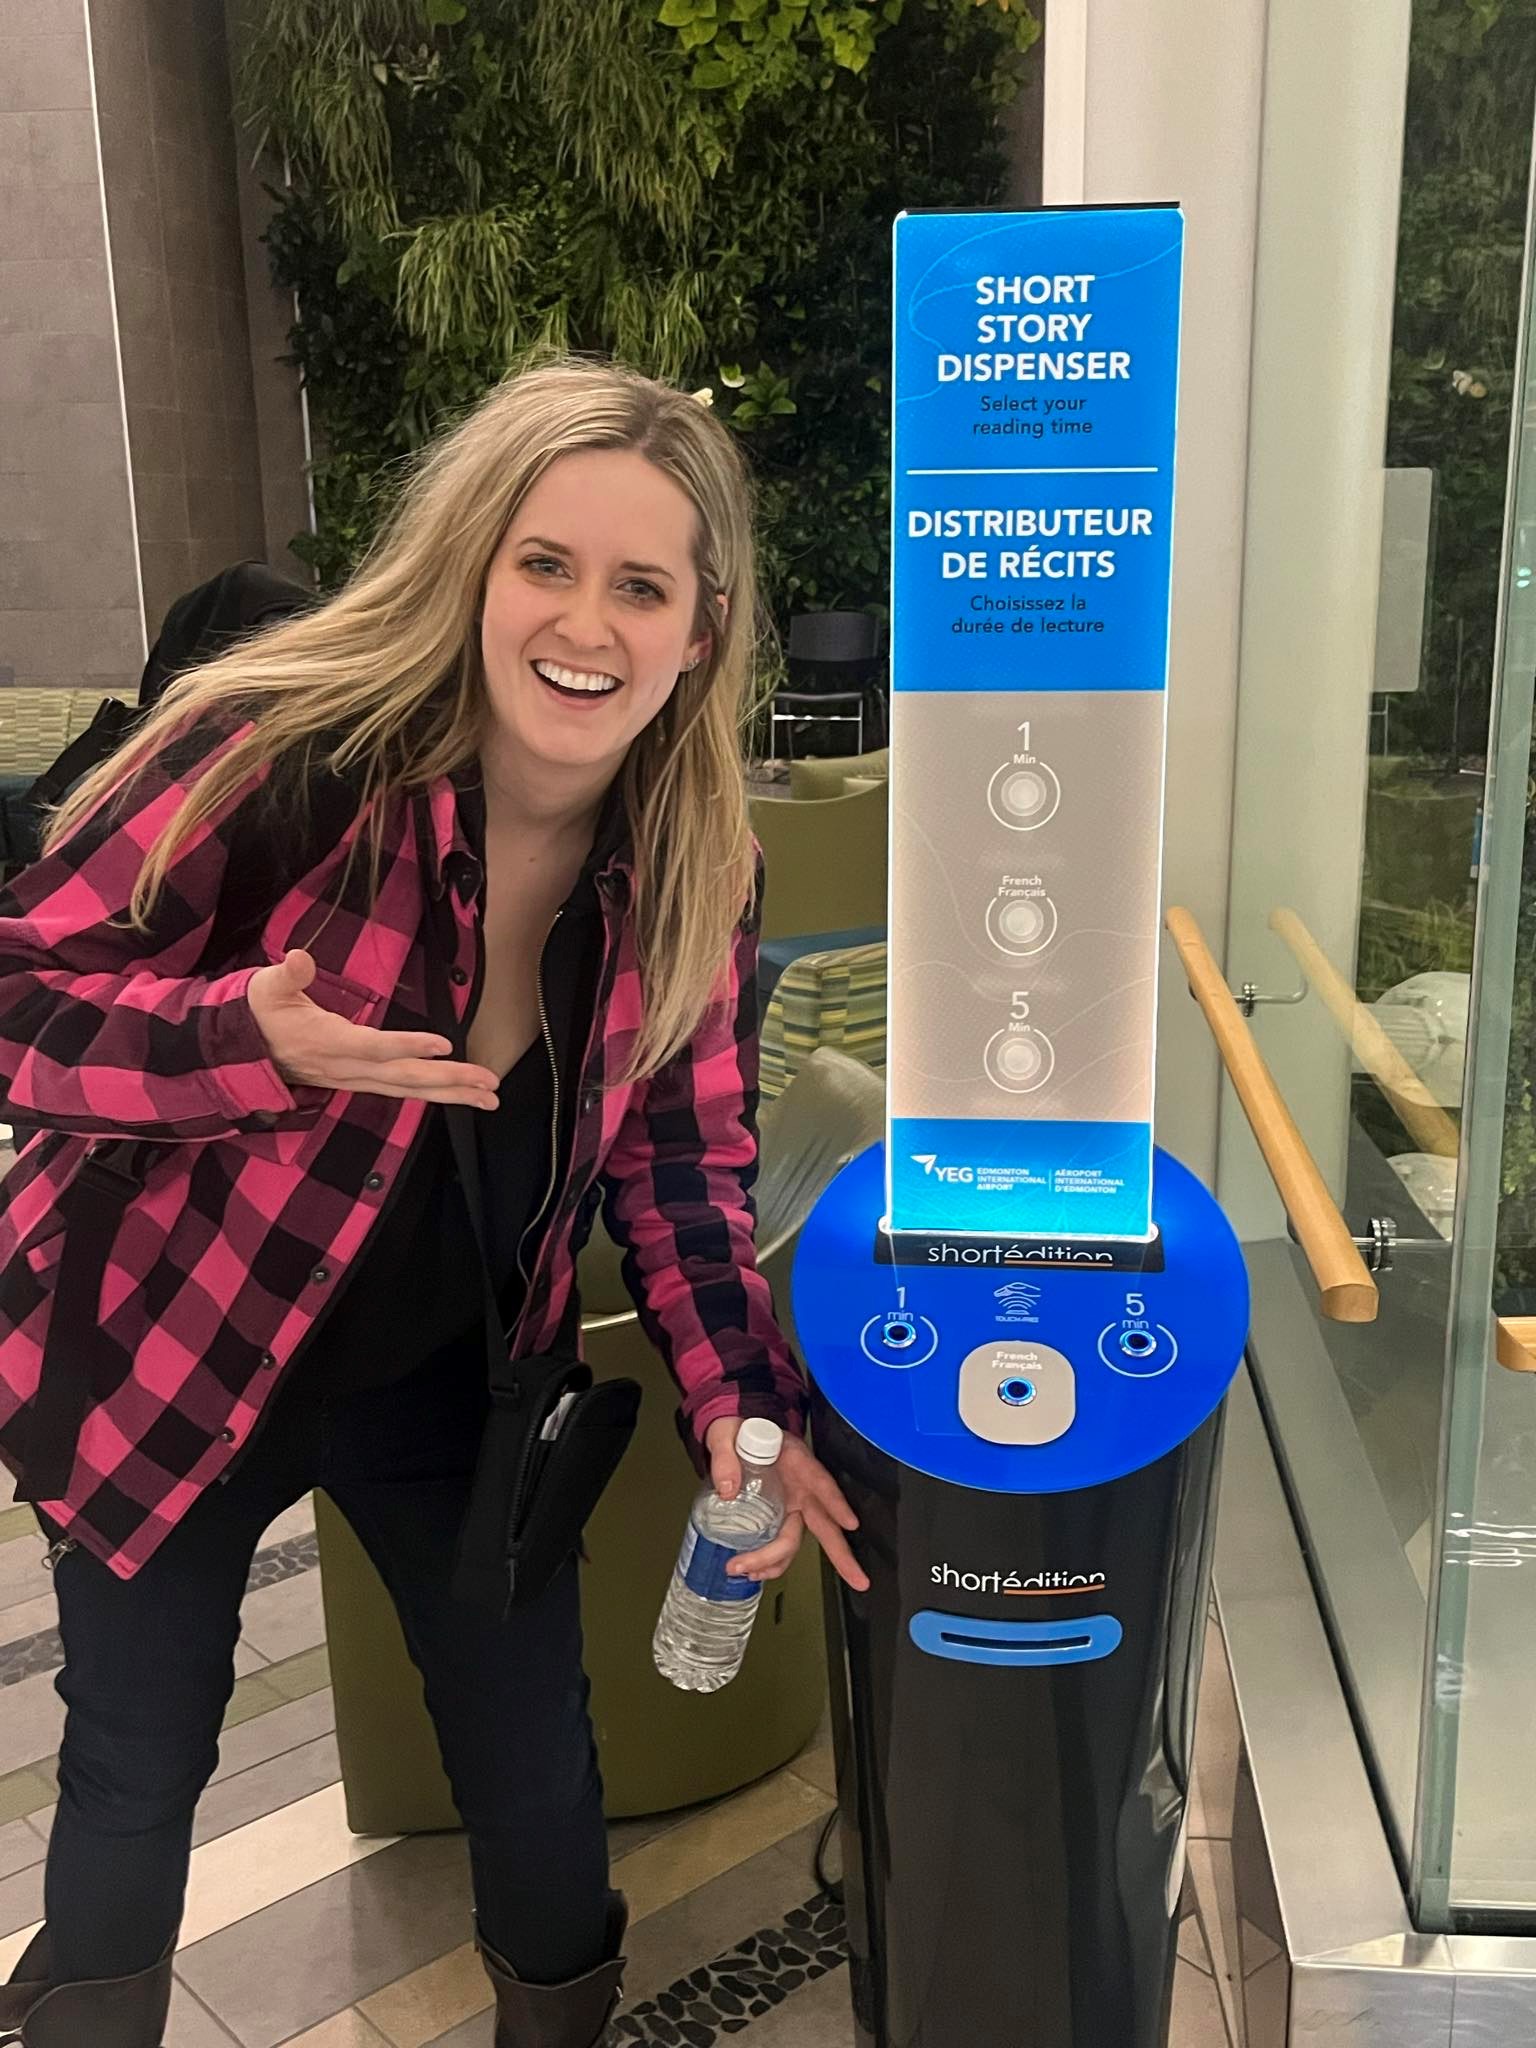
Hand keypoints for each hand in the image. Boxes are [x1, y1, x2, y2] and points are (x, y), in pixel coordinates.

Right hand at [248, 950, 500, 1108]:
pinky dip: (434, 1094)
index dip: (407, 1045)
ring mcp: (354, 1079)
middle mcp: (346, 1068)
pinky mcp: (359, 1081)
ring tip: (490, 1096)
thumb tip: (297, 958)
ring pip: (408, 1089)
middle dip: (449, 1080)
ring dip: (451, 1093)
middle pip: (404, 1077)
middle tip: (489, 1083)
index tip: (443, 1044)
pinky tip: (461, 1094)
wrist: (239, 1052)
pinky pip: (402, 1090)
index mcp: (327, 1043)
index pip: (373, 1047)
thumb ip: (286, 975)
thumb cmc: (259, 1014)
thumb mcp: (266, 989)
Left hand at [704, 1418, 870, 1592]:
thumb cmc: (737, 1430)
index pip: (821, 1482)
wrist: (734, 1435)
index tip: (850, 1522)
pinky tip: (753, 1571)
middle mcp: (801, 1487)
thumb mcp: (725, 1434)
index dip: (836, 1502)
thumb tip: (727, 1488)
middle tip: (859, 1580)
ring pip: (795, 1540)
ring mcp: (792, 1504)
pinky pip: (780, 1542)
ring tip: (754, 1574)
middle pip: (824, 1523)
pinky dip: (769, 1560)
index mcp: (796, 1461)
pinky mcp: (779, 1516)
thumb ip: (725, 1457)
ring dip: (779, 1562)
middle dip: (842, 1554)